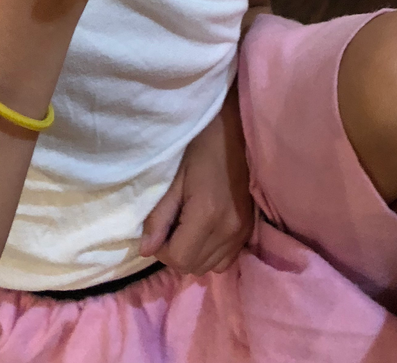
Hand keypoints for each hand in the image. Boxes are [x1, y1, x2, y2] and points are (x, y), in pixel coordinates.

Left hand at [139, 86, 253, 275]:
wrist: (236, 129)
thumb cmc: (200, 145)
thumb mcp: (174, 177)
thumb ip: (159, 216)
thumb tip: (147, 250)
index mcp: (208, 214)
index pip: (179, 258)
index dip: (162, 250)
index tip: (159, 228)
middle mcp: (229, 230)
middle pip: (194, 267)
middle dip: (176, 253)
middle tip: (171, 226)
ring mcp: (242, 232)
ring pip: (210, 267)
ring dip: (194, 254)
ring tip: (187, 227)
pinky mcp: (249, 229)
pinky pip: (226, 259)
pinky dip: (211, 253)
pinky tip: (205, 231)